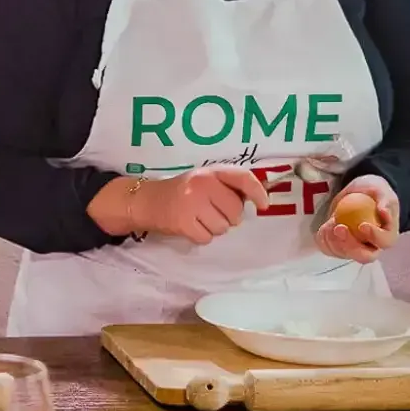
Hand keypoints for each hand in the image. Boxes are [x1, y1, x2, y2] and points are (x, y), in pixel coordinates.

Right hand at [132, 166, 269, 245]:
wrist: (146, 201)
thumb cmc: (182, 192)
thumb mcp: (204, 180)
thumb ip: (227, 186)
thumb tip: (257, 199)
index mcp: (211, 172)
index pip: (242, 178)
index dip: (257, 192)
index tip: (263, 206)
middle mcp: (202, 185)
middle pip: (235, 212)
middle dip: (228, 218)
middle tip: (212, 213)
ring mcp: (191, 203)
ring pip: (222, 228)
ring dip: (214, 228)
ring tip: (199, 219)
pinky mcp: (182, 222)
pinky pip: (206, 238)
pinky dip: (200, 237)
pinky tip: (190, 226)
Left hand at [315, 175, 399, 263]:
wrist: (357, 193)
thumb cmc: (372, 192)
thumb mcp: (380, 190)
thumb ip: (384, 199)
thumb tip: (383, 210)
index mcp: (388, 236)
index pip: (384, 242)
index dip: (375, 236)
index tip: (362, 225)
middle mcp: (373, 248)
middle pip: (364, 257)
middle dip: (350, 245)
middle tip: (339, 228)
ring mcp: (355, 250)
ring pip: (343, 254)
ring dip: (334, 239)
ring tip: (332, 221)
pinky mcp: (339, 248)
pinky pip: (329, 249)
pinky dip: (324, 238)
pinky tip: (325, 226)